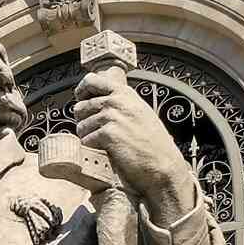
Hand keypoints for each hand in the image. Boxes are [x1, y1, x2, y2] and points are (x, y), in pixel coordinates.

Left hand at [72, 71, 195, 224]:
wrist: (162, 163)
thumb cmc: (151, 142)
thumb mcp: (138, 112)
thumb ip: (119, 104)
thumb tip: (91, 104)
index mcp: (125, 93)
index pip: (92, 81)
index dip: (81, 92)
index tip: (81, 101)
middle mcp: (117, 101)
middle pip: (81, 107)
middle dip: (83, 121)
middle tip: (96, 133)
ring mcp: (112, 117)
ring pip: (81, 126)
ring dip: (88, 137)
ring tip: (104, 145)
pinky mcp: (108, 134)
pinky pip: (86, 140)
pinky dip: (92, 149)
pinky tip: (107, 151)